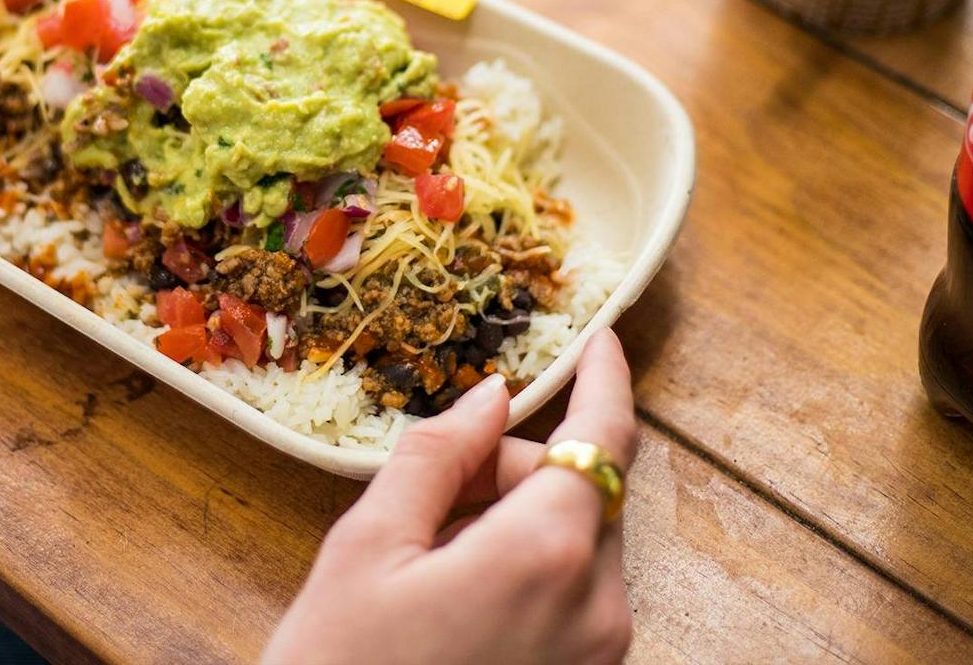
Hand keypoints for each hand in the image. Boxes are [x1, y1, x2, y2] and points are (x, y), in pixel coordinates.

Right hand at [265, 330, 638, 664]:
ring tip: (427, 564)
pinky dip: (523, 571)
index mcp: (546, 553)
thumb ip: (436, 456)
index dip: (606, 379)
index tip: (603, 339)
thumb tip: (488, 397)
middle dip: (511, 469)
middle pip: (577, 490)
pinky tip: (453, 600)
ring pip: (572, 542)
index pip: (603, 437)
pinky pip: (570, 597)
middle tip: (425, 499)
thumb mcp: (366, 549)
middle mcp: (596, 606)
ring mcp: (598, 657)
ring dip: (513, 523)